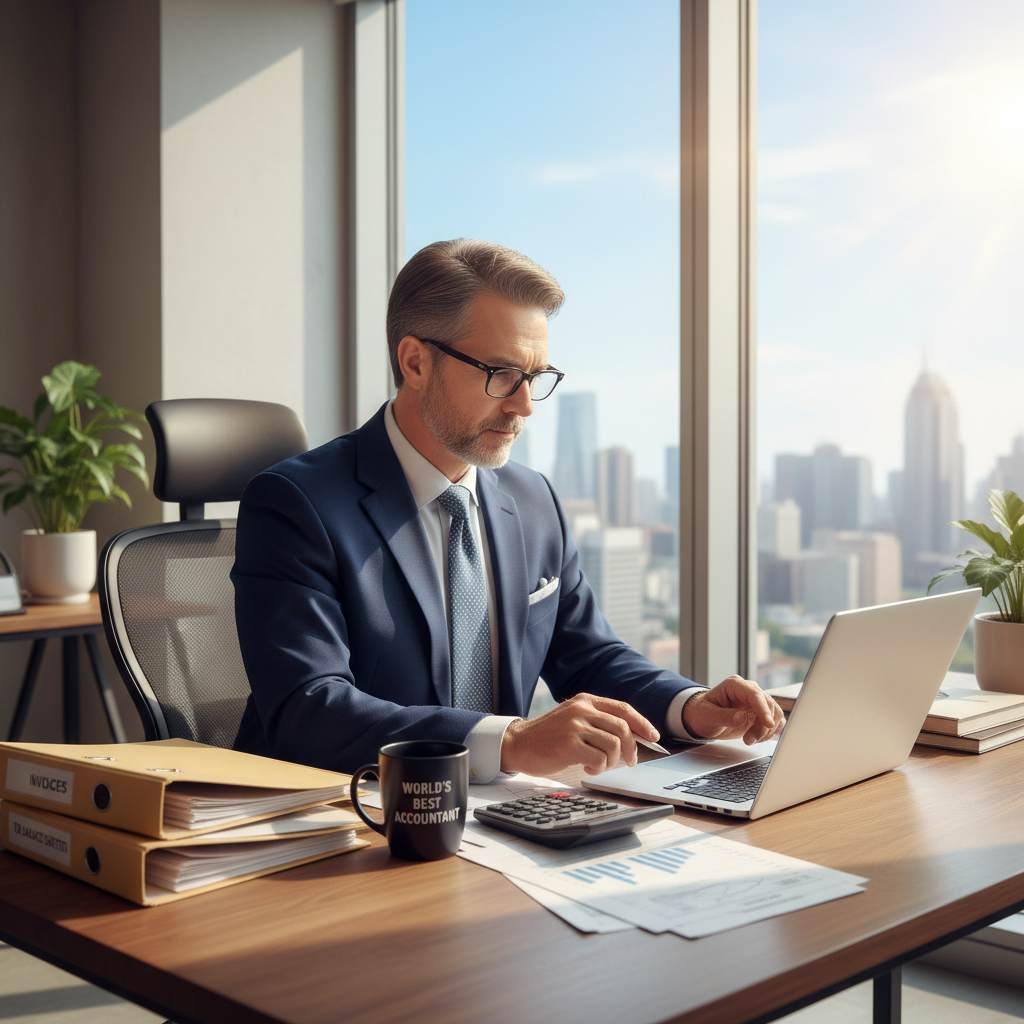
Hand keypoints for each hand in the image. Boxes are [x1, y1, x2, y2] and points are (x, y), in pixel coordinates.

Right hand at [500, 694, 660, 776]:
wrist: (518, 743)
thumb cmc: (548, 736)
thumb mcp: (572, 717)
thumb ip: (596, 720)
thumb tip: (630, 735)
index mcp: (585, 700)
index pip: (623, 708)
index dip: (642, 723)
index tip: (653, 736)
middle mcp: (581, 709)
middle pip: (623, 728)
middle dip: (632, 748)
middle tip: (628, 761)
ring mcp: (575, 726)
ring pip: (614, 745)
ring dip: (612, 761)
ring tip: (599, 765)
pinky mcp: (569, 744)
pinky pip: (600, 758)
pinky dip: (599, 768)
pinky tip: (588, 768)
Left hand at [682, 675, 783, 744]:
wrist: (703, 719)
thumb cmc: (702, 713)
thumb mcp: (708, 715)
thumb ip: (724, 716)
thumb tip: (742, 717)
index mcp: (734, 685)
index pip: (754, 694)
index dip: (763, 709)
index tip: (768, 724)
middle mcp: (748, 690)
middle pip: (768, 705)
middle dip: (762, 726)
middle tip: (749, 740)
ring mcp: (756, 701)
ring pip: (775, 714)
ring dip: (766, 731)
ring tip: (749, 740)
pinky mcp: (760, 713)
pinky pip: (775, 721)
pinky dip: (769, 732)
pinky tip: (757, 738)